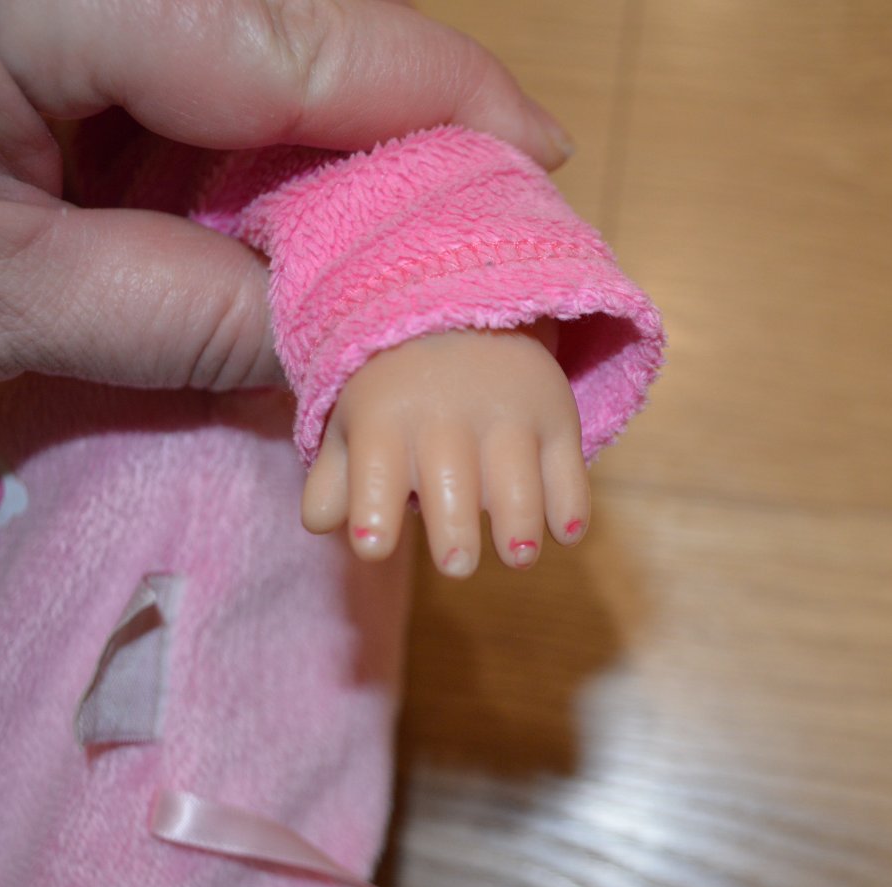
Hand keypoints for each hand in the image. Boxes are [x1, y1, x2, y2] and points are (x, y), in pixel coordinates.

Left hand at [0, 0, 572, 415]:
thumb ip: (190, 315)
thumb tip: (350, 338)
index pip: (301, 33)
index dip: (441, 99)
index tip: (540, 162)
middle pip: (297, 22)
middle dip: (393, 136)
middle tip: (465, 240)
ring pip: (255, 44)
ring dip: (318, 156)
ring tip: (368, 262)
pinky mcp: (51, 15)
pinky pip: (190, 66)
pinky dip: (240, 152)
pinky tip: (262, 230)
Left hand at [301, 325, 591, 577]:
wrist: (462, 315)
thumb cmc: (395, 392)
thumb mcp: (353, 424)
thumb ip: (334, 480)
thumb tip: (322, 526)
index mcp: (386, 423)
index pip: (374, 473)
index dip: (372, 514)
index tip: (374, 548)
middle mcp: (446, 418)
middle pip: (452, 485)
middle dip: (454, 535)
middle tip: (456, 566)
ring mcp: (507, 416)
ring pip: (517, 482)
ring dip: (520, 527)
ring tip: (517, 557)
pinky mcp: (555, 417)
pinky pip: (568, 470)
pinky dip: (570, 505)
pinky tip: (563, 531)